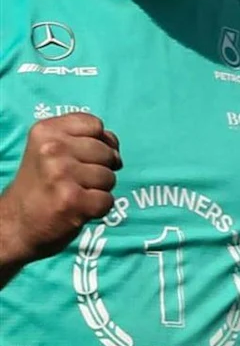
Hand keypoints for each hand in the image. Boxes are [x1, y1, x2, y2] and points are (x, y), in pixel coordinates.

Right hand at [0, 111, 119, 263]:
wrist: (17, 221)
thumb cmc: (42, 184)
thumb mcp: (50, 150)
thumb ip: (82, 140)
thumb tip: (116, 149)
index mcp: (46, 130)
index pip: (95, 124)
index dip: (101, 142)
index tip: (87, 156)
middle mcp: (52, 148)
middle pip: (107, 152)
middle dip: (101, 168)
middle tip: (77, 180)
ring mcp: (61, 174)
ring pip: (109, 177)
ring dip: (99, 190)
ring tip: (75, 193)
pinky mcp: (72, 200)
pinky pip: (108, 200)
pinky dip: (99, 208)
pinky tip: (79, 208)